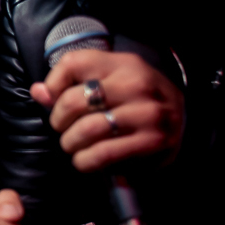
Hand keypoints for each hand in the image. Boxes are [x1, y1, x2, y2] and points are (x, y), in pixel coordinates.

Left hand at [31, 50, 183, 172]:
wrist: (186, 120)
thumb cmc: (135, 101)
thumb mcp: (108, 82)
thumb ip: (71, 85)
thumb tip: (38, 92)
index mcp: (121, 63)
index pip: (73, 63)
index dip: (53, 84)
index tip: (53, 100)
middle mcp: (136, 83)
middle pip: (73, 101)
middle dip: (58, 122)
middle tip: (63, 129)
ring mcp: (147, 112)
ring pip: (87, 130)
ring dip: (70, 144)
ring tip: (72, 146)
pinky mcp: (153, 140)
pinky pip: (104, 153)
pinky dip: (85, 161)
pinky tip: (84, 160)